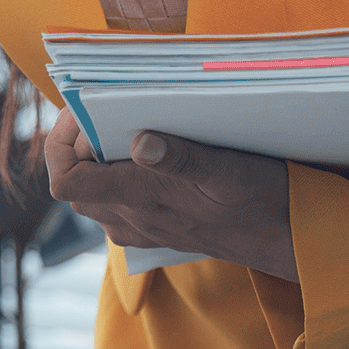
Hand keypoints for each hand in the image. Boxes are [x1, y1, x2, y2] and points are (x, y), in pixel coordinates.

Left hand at [43, 113, 298, 281]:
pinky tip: (147, 153)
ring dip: (99, 157)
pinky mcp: (154, 227)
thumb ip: (182, 158)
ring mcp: (140, 226)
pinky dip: (118, 173)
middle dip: (79, 144)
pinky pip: (116, 200)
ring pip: (93, 191)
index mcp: (138, 200)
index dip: (62, 142)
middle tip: (108, 111)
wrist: (285, 238)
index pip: (64, 180)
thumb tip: (140, 141)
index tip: (85, 111)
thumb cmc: (260, 200)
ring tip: (128, 126)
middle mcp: (129, 218)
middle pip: (74, 181)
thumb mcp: (228, 170)